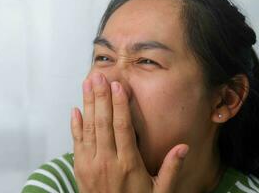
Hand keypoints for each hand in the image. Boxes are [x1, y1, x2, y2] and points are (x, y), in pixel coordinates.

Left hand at [71, 72, 188, 192]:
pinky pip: (76, 142)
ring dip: (88, 104)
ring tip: (87, 84)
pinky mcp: (80, 167)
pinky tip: (75, 109)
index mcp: (128, 164)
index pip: (123, 128)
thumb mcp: (160, 191)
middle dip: (101, 97)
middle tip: (99, 76)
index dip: (120, 105)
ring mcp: (91, 164)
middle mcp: (107, 161)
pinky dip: (75, 125)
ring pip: (89, 128)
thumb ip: (171, 169)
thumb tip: (184, 147)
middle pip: (103, 123)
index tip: (119, 86)